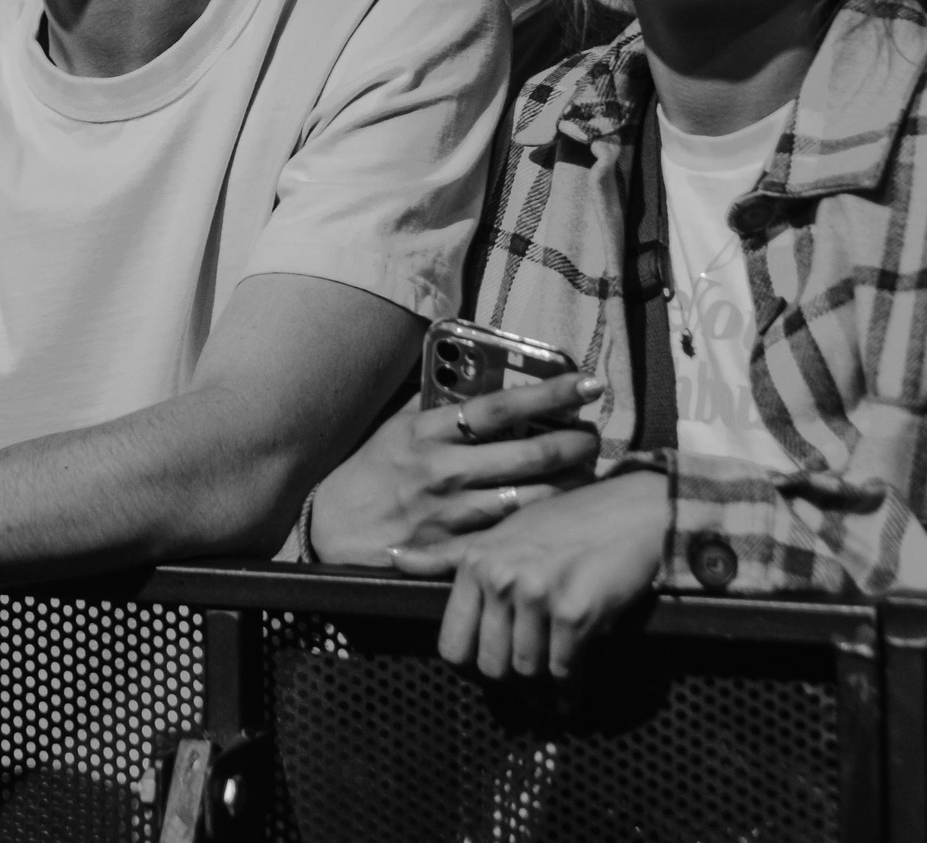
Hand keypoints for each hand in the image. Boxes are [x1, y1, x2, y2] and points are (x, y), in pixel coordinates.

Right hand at [308, 374, 602, 564]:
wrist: (332, 532)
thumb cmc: (369, 474)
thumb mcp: (395, 429)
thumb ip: (434, 405)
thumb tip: (469, 377)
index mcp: (430, 432)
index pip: (501, 407)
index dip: (550, 394)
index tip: (586, 384)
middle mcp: (445, 470)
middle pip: (529, 453)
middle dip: (575, 442)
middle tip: (594, 436)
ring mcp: (453, 513)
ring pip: (532, 498)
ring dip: (569, 484)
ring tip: (587, 474)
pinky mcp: (457, 549)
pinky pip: (512, 533)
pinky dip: (542, 522)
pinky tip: (561, 514)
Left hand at [391, 469, 669, 678]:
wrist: (633, 512)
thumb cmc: (568, 522)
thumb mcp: (502, 531)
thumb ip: (450, 554)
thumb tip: (398, 559)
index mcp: (476, 562)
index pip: (452, 646)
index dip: (472, 665)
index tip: (493, 664)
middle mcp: (500, 578)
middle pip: (490, 665)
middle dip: (511, 678)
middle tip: (530, 675)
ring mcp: (535, 595)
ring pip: (527, 672)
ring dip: (543, 684)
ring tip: (554, 677)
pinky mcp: (573, 611)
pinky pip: (563, 670)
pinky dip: (570, 687)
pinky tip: (573, 689)